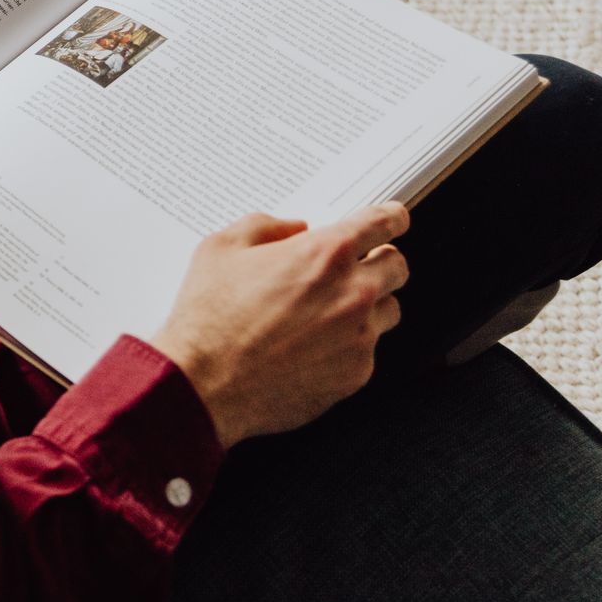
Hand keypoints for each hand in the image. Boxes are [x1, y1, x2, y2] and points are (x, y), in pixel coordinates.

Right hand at [149, 203, 410, 447]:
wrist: (203, 384)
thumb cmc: (208, 318)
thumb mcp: (221, 248)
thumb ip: (264, 226)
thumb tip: (292, 228)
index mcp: (324, 254)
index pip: (383, 223)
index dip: (391, 217)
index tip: (392, 219)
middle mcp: (352, 293)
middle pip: (397, 266)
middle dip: (380, 261)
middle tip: (354, 268)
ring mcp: (359, 337)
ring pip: (389, 310)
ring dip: (368, 305)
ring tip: (326, 313)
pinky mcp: (355, 374)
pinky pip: (367, 351)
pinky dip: (348, 345)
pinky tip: (311, 347)